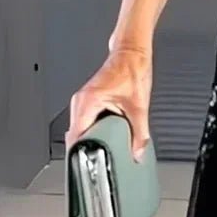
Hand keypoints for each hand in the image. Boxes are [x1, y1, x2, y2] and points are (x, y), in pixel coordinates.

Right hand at [66, 45, 152, 161]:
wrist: (132, 52)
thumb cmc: (132, 69)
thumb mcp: (139, 106)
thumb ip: (140, 132)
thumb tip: (138, 152)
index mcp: (87, 102)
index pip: (76, 136)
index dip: (81, 152)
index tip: (89, 164)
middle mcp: (81, 101)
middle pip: (78, 134)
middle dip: (89, 148)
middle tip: (102, 160)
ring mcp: (83, 101)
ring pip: (82, 128)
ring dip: (93, 138)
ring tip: (106, 149)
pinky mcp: (89, 101)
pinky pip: (87, 121)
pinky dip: (96, 130)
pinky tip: (107, 135)